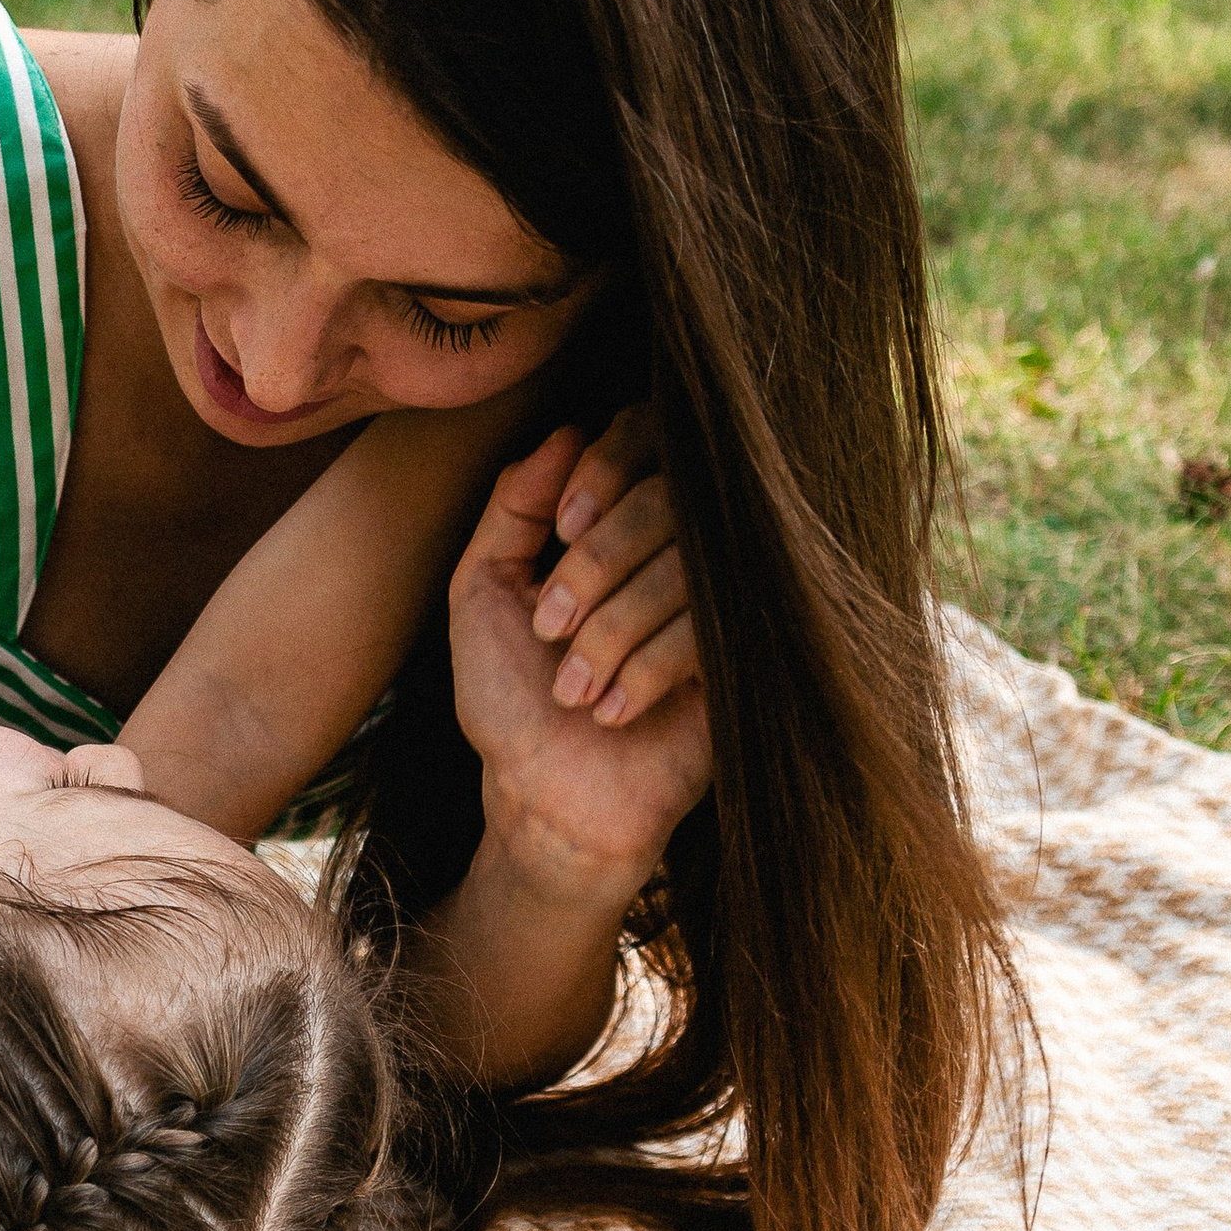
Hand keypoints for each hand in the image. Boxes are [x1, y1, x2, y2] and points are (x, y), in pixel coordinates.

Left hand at [449, 418, 712, 902]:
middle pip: (667, 497)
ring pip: (687, 565)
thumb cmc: (510, 697)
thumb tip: (567, 431)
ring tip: (571, 689)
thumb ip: (513, 504)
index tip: (556, 530)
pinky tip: (612, 710)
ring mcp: (722, 603)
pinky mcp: (747, 661)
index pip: (646, 434)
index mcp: (622, 518)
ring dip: (611, 631)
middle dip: (594, 564)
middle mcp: (681, 549)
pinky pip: (712, 628)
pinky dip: (646, 670)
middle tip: (548, 628)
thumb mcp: (483, 589)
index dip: (605, 470)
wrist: (548, 798)